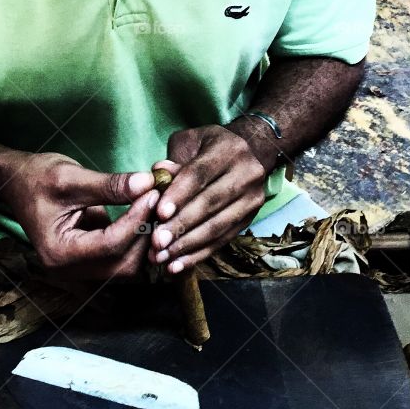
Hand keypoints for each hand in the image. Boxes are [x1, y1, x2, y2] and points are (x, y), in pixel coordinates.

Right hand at [1, 152, 157, 279]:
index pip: (111, 244)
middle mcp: (68, 269)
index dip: (137, 219)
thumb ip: (110, 185)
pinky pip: (120, 256)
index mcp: (58, 252)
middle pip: (123, 265)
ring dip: (143, 239)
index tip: (153, 193)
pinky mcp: (89, 259)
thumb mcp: (71, 177)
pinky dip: (135, 237)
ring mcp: (79, 268)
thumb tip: (148, 184)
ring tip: (154, 206)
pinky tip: (144, 212)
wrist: (15, 181)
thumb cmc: (37, 177)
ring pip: (126, 265)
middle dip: (144, 234)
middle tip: (159, 201)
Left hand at [147, 125, 265, 272]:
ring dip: (188, 246)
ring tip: (163, 258)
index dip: (179, 195)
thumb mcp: (189, 142)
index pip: (200, 175)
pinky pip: (222, 240)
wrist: (248, 152)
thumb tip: (157, 176)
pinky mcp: (250, 219)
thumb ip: (173, 160)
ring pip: (217, 226)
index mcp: (228, 149)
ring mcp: (252, 198)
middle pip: (210, 203)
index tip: (159, 214)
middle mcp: (247, 173)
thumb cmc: (208, 146)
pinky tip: (178, 265)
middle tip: (157, 243)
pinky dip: (198, 255)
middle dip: (181, 226)